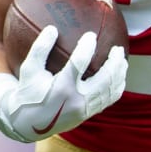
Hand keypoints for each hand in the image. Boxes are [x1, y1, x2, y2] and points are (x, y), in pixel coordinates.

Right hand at [0, 26, 127, 142]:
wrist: (28, 123)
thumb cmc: (28, 91)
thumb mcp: (29, 69)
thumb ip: (40, 48)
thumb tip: (53, 28)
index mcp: (61, 88)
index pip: (79, 64)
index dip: (87, 47)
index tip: (90, 35)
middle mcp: (76, 100)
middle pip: (104, 80)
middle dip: (114, 62)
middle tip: (117, 48)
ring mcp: (84, 109)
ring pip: (110, 91)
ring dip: (119, 74)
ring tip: (121, 60)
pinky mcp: (87, 114)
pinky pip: (108, 100)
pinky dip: (116, 87)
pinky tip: (117, 76)